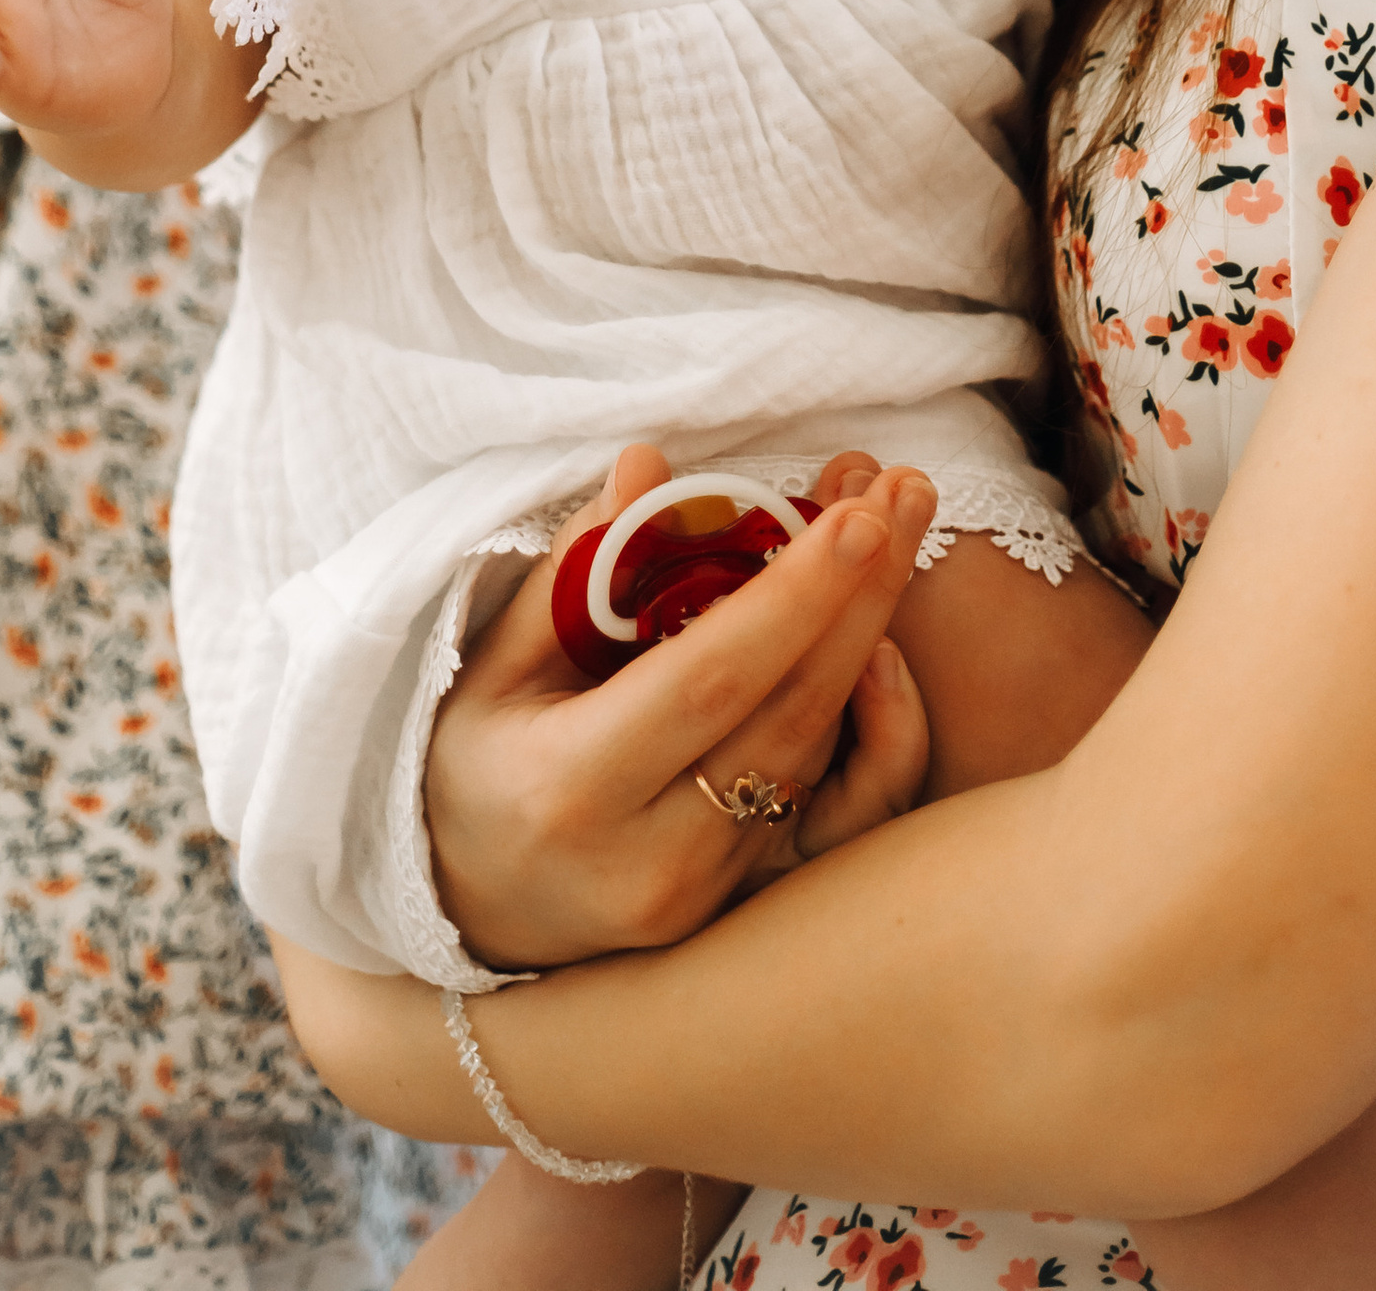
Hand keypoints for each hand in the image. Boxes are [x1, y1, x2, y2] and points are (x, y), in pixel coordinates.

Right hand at [426, 443, 934, 971]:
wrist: (467, 909)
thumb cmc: (476, 762)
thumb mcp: (496, 662)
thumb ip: (579, 565)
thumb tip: (650, 465)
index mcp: (573, 788)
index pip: (710, 677)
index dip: (796, 594)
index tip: (862, 515)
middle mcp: (649, 858)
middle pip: (790, 711)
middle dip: (864, 592)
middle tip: (908, 491)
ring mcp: (702, 895)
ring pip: (818, 749)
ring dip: (869, 631)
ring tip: (896, 523)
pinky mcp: (738, 905)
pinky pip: (822, 795)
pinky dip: (859, 705)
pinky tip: (875, 628)